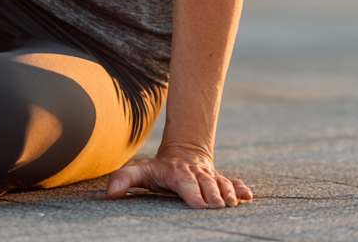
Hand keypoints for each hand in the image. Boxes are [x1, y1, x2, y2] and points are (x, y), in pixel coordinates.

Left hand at [106, 146, 251, 207]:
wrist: (184, 151)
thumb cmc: (161, 168)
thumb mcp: (142, 171)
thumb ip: (125, 178)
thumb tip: (109, 193)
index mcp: (178, 174)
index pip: (185, 183)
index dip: (192, 192)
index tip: (199, 203)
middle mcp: (196, 175)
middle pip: (207, 185)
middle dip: (213, 195)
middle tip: (218, 207)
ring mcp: (211, 177)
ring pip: (222, 184)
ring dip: (228, 193)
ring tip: (232, 203)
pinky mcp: (222, 180)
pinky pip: (233, 182)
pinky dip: (241, 188)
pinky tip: (247, 196)